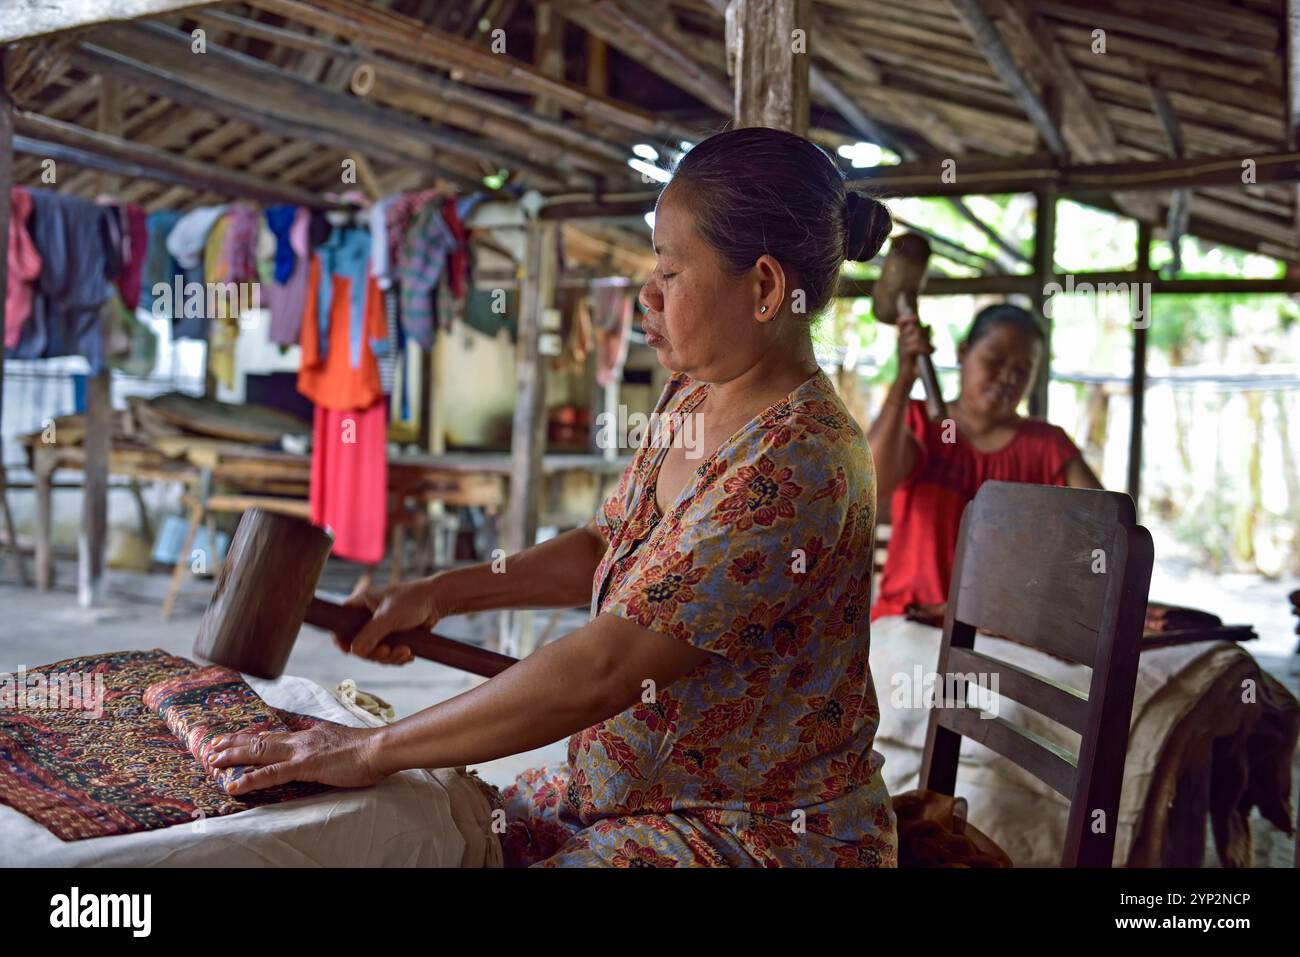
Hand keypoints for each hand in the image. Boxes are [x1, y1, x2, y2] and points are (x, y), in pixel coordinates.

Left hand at [209, 722, 387, 795]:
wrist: (379, 748)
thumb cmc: (367, 749)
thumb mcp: (340, 740)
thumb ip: (324, 742)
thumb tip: (319, 746)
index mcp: (309, 734)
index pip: (274, 734)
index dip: (251, 736)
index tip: (233, 737)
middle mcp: (300, 739)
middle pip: (260, 740)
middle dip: (234, 743)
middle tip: (212, 747)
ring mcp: (301, 752)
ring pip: (259, 752)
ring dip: (234, 757)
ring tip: (214, 762)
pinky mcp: (305, 766)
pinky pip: (271, 774)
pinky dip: (250, 780)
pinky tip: (234, 786)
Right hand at [335, 577, 446, 664]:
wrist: (438, 601)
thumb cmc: (413, 601)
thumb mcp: (390, 617)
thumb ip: (371, 634)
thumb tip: (354, 652)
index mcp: (360, 604)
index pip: (339, 624)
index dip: (341, 640)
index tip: (351, 651)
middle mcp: (366, 616)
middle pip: (357, 644)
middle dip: (374, 653)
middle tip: (389, 651)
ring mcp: (379, 628)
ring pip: (373, 652)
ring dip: (389, 657)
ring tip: (406, 652)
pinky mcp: (392, 637)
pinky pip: (387, 654)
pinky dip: (397, 658)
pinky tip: (409, 654)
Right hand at [895, 312, 933, 387]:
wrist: (907, 378)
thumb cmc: (914, 363)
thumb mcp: (920, 347)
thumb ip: (923, 336)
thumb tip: (928, 324)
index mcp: (903, 337)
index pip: (900, 321)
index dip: (907, 317)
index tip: (916, 317)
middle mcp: (901, 340)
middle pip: (913, 328)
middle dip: (924, 334)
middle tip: (929, 343)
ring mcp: (902, 347)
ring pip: (917, 336)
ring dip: (927, 343)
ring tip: (932, 350)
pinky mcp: (905, 354)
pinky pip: (917, 346)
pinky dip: (926, 349)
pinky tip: (930, 353)